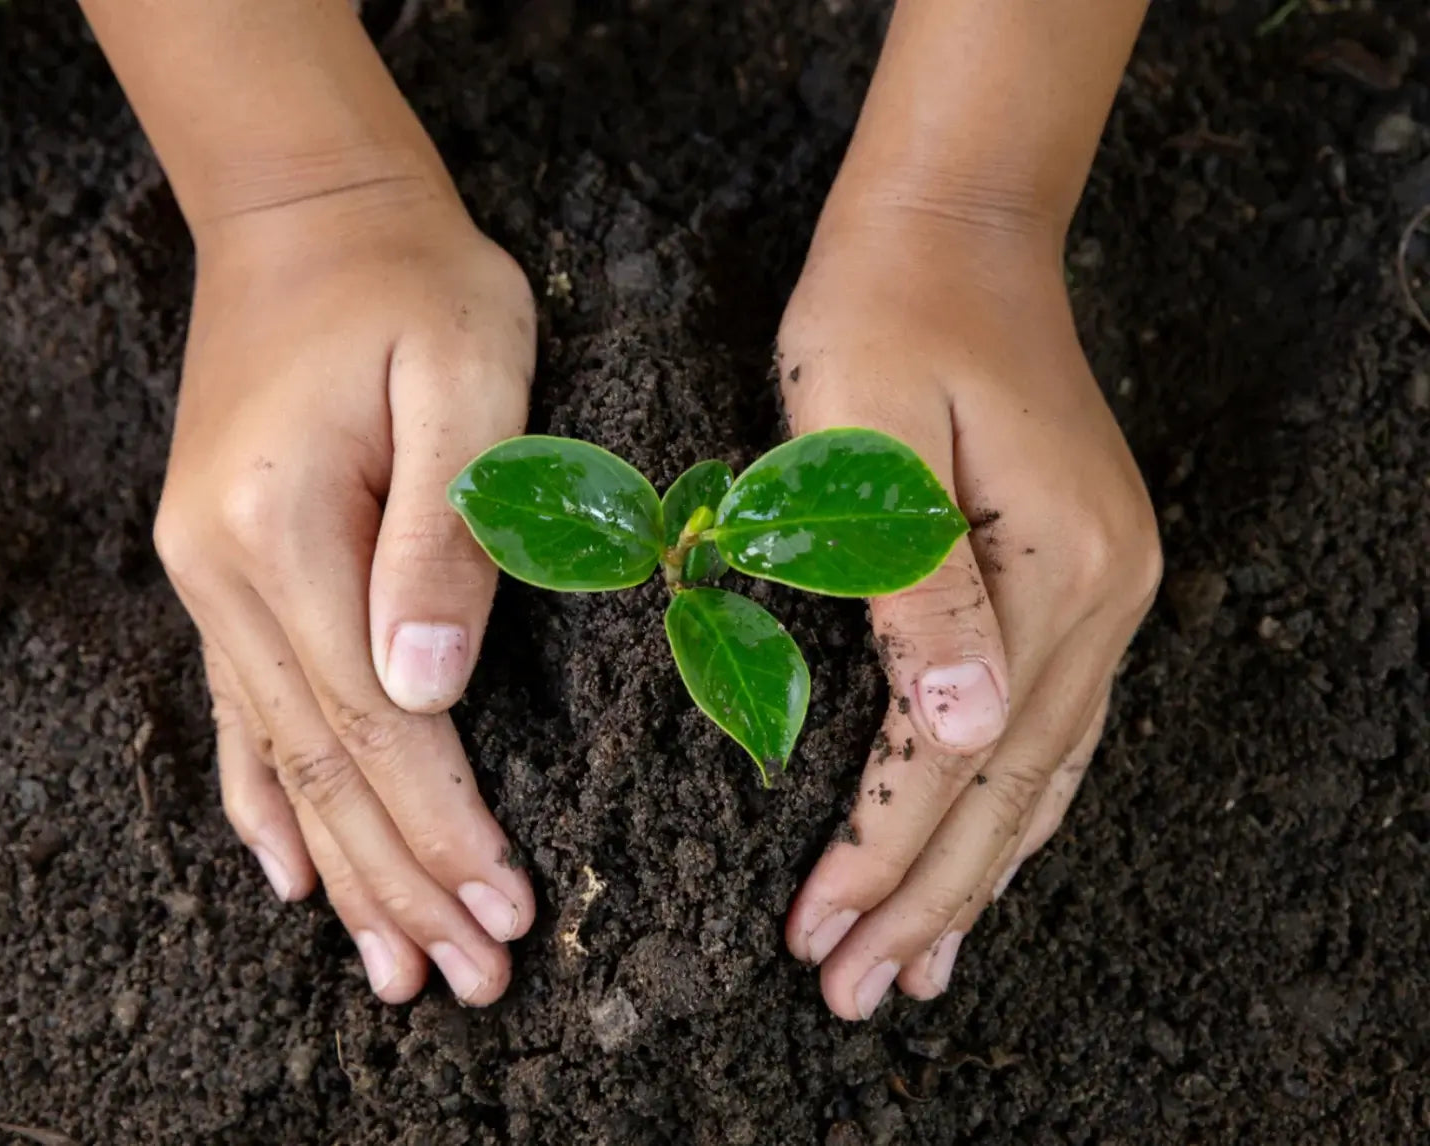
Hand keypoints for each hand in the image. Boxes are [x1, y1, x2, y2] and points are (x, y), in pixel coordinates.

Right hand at [153, 182, 536, 1005]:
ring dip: (342, 868)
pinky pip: (240, 711)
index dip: (445, 828)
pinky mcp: (220, 569)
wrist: (305, 212)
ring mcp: (209, 576)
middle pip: (325, 766)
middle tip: (468, 978)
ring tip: (392, 967)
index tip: (505, 913)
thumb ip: (447, 536)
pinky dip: (267, 799)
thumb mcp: (465, 377)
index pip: (378, 724)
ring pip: (281, 758)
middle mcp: (224, 571)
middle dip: (405, 880)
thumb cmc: (410, 282)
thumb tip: (432, 692)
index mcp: (285, 530)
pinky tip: (284, 870)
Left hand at [777, 211, 1161, 1018]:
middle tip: (857, 995)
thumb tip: (966, 739)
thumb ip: (916, 588)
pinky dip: (1016, 809)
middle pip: (1011, 790)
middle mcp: (1101, 593)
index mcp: (1049, 565)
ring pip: (1044, 776)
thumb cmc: (880, 320)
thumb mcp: (865, 437)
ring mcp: (1107, 588)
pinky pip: (1058, 726)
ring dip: (978, 879)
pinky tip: (986, 860)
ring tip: (922, 971)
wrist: (954, 233)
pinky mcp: (1084, 574)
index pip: (953, 756)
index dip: (882, 855)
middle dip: (928, 901)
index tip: (817, 937)